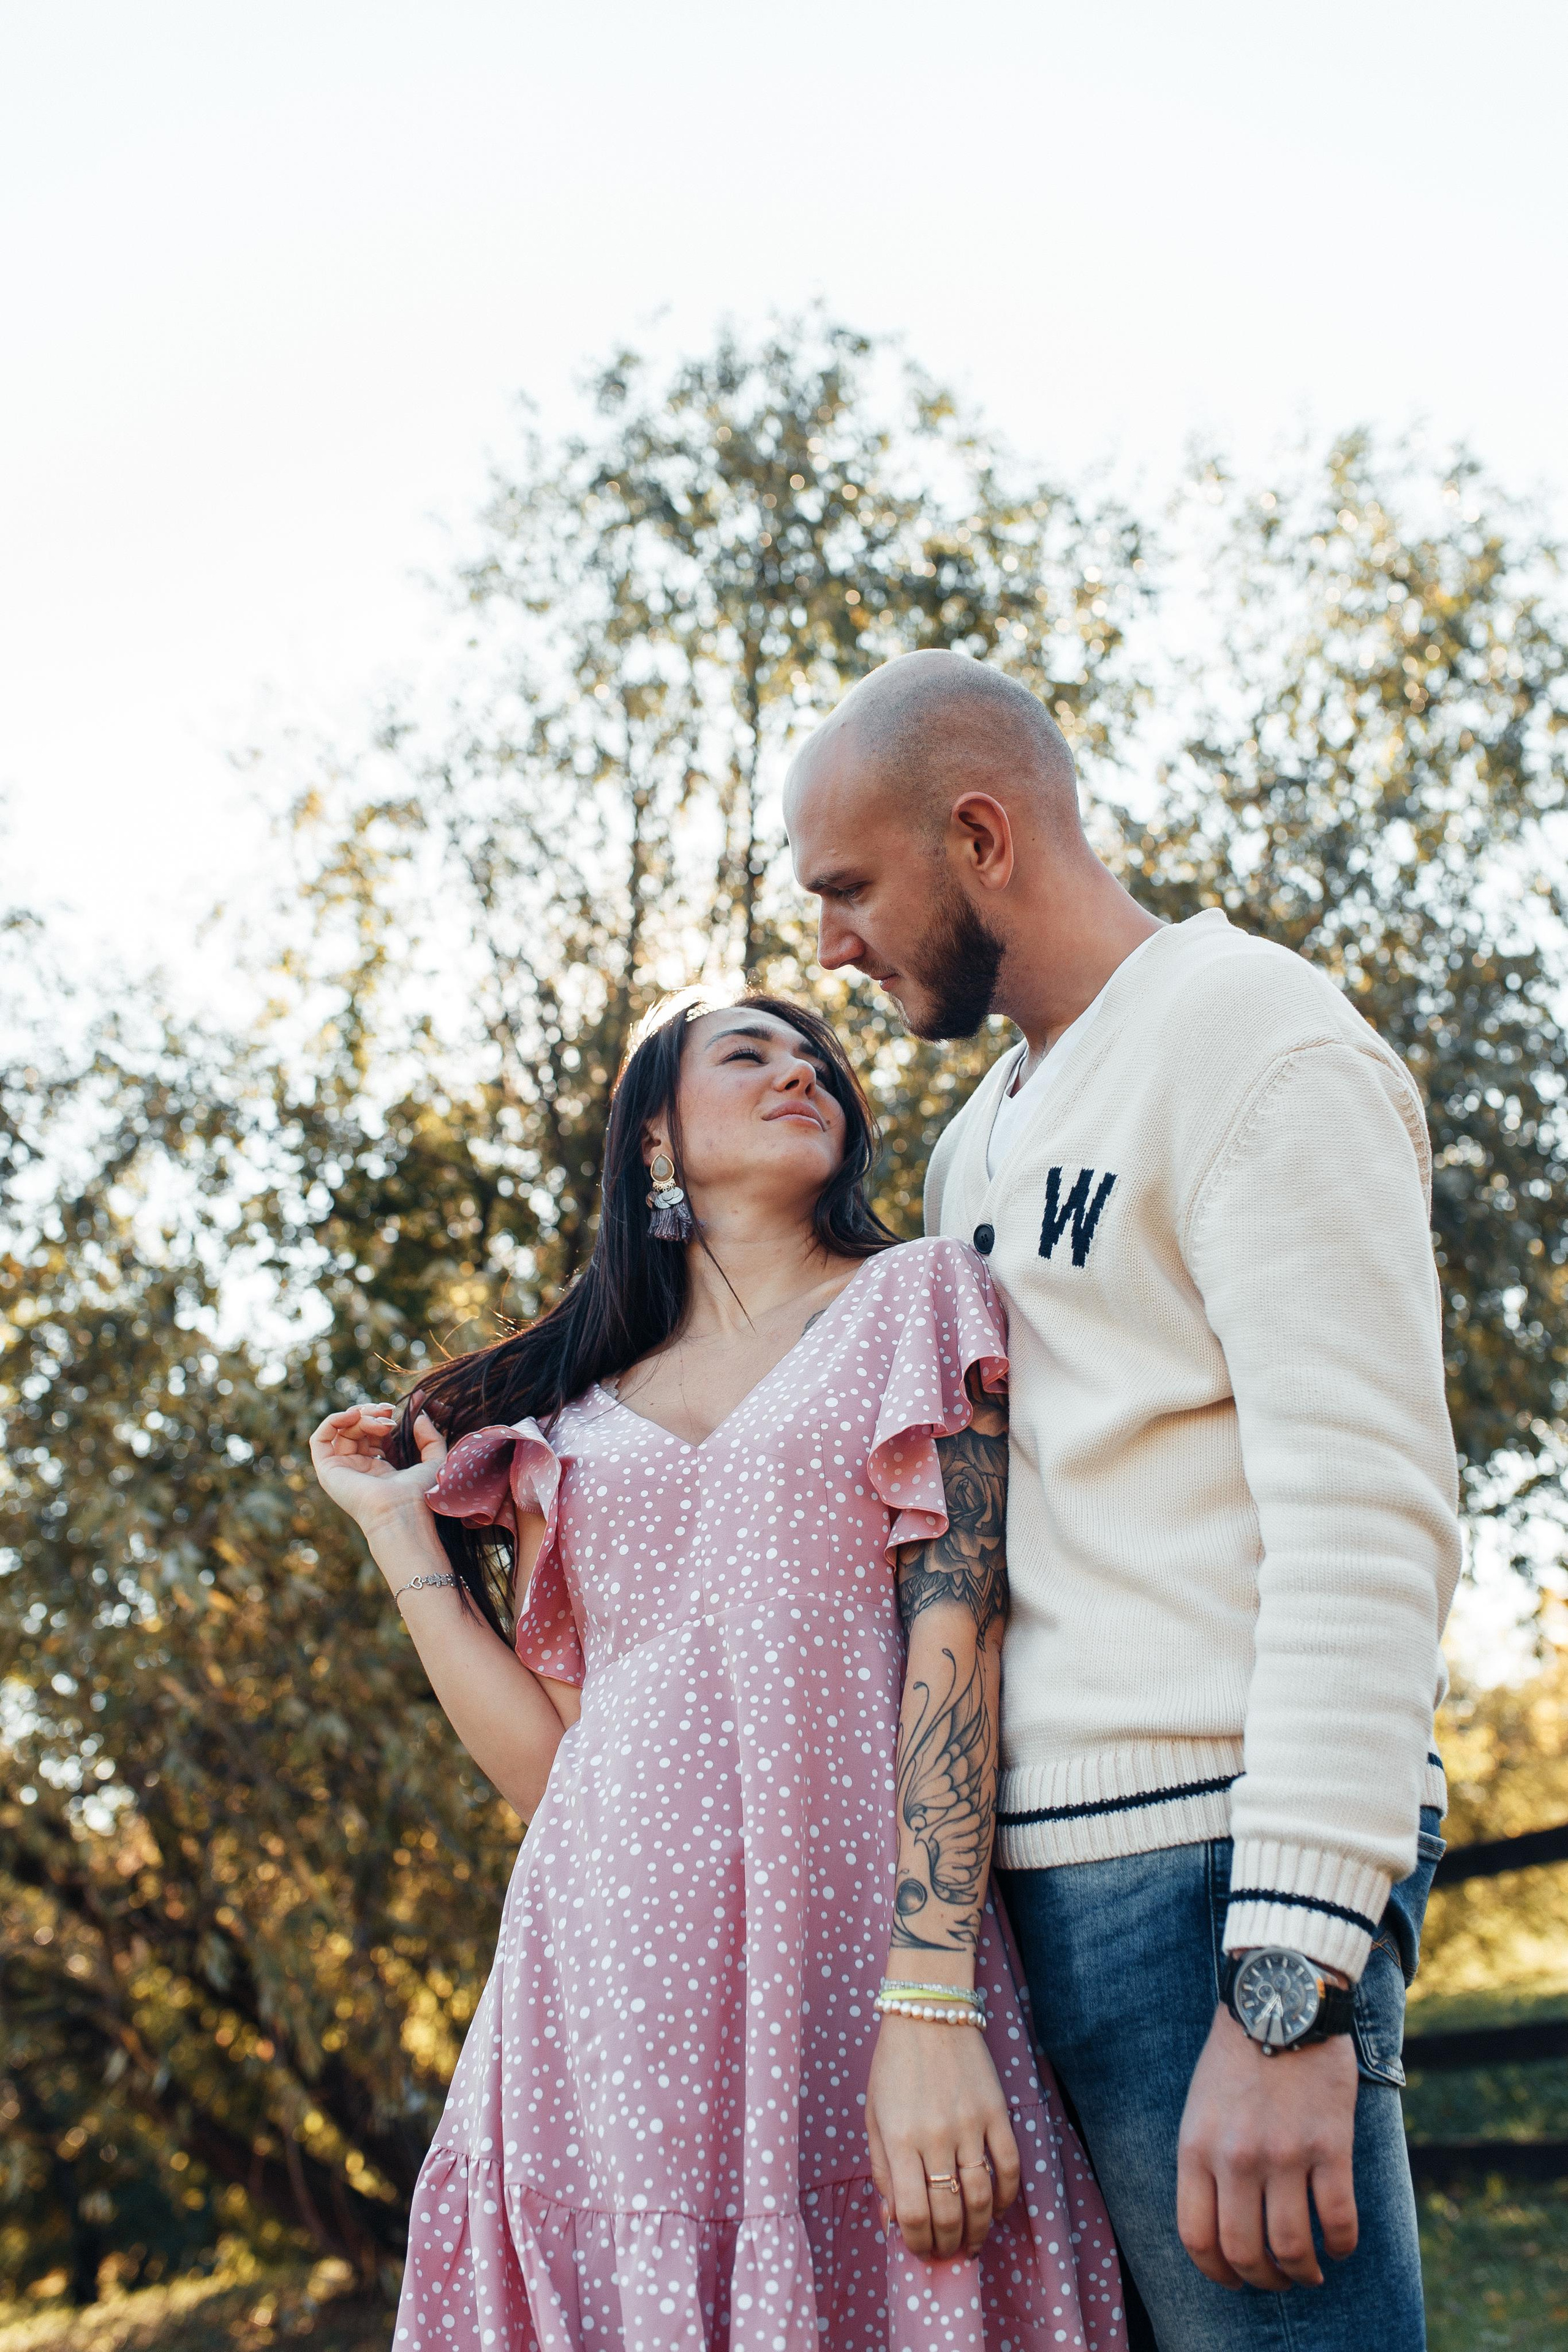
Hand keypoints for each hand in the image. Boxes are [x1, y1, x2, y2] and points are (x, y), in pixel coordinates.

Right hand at [309, 1404, 445, 1535]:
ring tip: (380, 1420)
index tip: (395, 1410)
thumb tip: (420, 1416)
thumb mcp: (434, 1460)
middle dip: (372, 1414)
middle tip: (388, 1411)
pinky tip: (353, 1416)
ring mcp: (341, 1469)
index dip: (381, 1417)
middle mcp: (358, 1468)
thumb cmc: (418, 1494)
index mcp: (379, 1468)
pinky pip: (319, 1440)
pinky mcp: (328, 1470)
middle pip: (356, 1429)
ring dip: (360, 1416)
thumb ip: (431, 1437)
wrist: (400, 1512)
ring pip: (341, 1431)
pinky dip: (333, 1421)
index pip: (372, 1433)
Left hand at [866, 2015, 1020, 2259]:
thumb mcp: (873, 2116)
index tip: (919, 2251)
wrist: (929, 2013)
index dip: (916, 2242)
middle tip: (947, 2254)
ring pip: (982, 2198)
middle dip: (948, 2245)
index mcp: (899, 2138)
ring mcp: (970, 2124)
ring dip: (978, 2231)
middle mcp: (935, 2136)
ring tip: (971, 2244)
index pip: (911, 2212)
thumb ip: (882, 2170)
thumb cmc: (893, 2065)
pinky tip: (996, 2210)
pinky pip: (1010, 2167)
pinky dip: (1006, 2198)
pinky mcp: (997, 2112)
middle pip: (949, 2213)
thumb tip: (892, 2222)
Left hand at [1177, 2004, 1358, 2289]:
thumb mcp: (1199, 2108)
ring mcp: (1284, 2153)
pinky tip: (1340, 2245)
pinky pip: (1338, 2219)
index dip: (1217, 2274)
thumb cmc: (1236, 2057)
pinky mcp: (1330, 2145)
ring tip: (1310, 2272)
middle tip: (1278, 2280)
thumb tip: (1217, 2227)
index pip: (1196, 2238)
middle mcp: (1236, 2158)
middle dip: (1263, 2280)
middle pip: (1245, 2252)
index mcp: (1196, 2148)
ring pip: (1292, 2247)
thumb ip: (1203, 2162)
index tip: (1235, 2281)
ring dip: (1303, 2272)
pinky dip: (1341, 2245)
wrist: (1279, 2001)